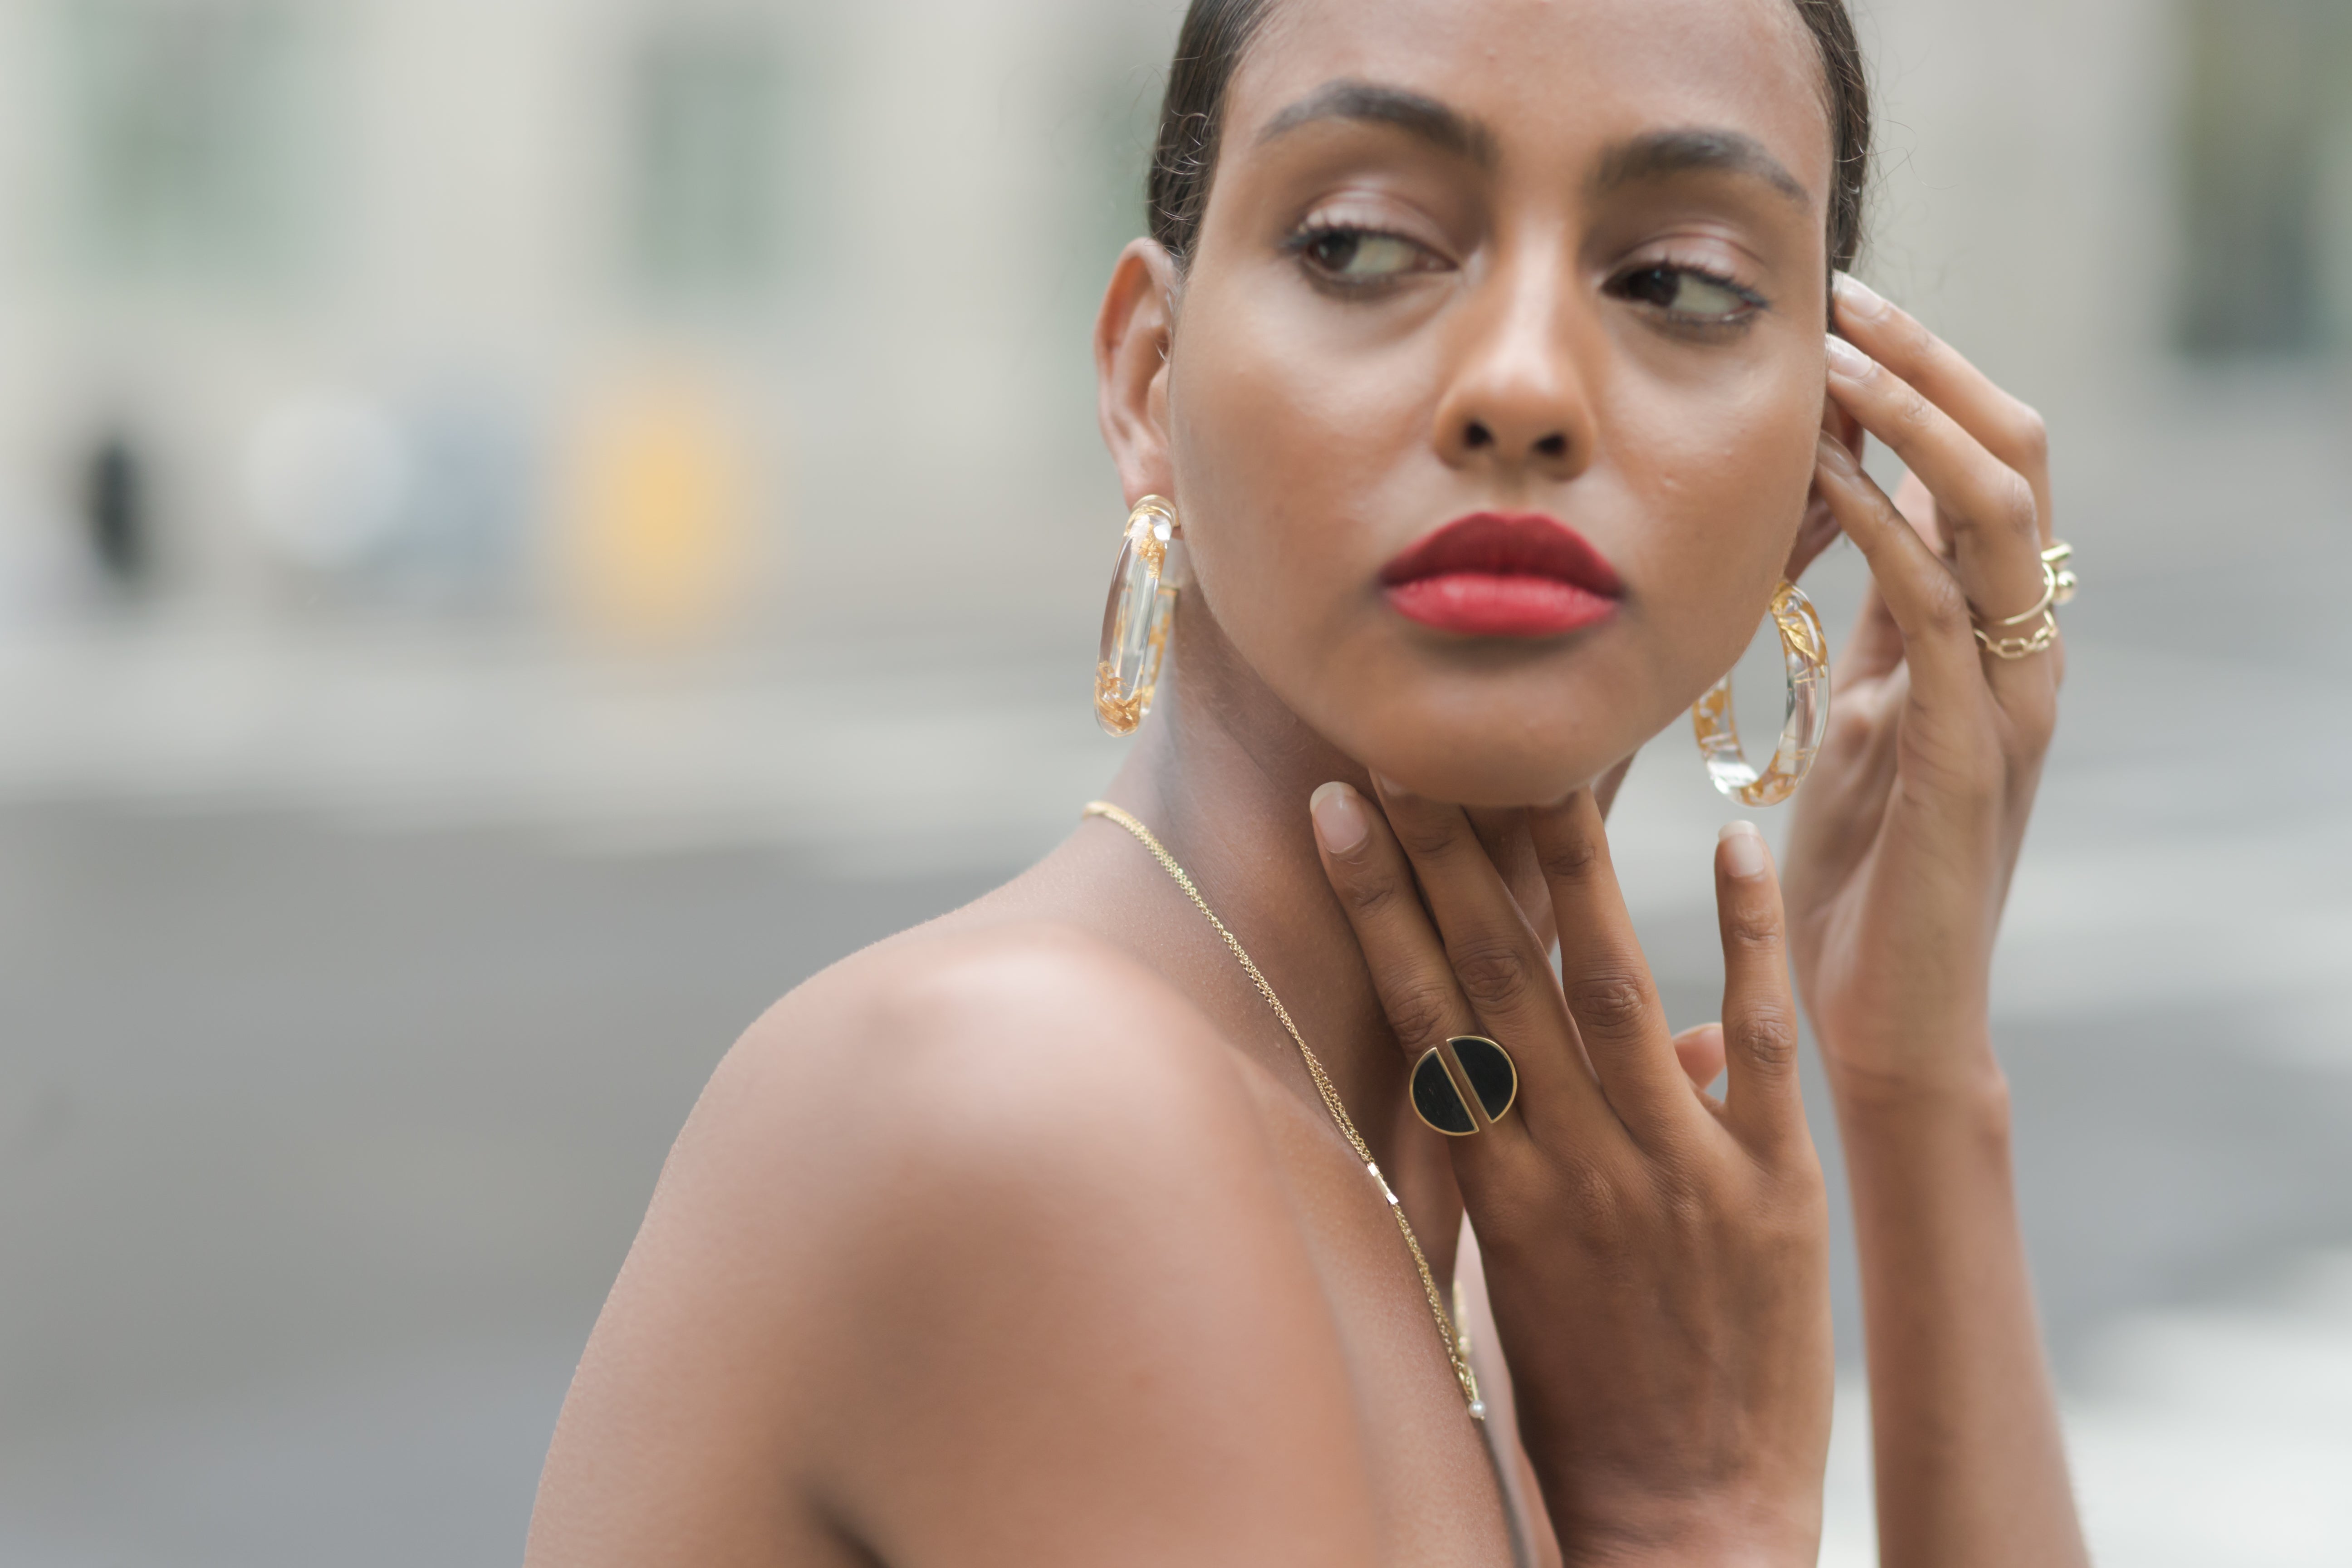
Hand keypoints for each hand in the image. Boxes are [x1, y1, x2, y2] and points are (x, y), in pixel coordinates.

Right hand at [1310, 780, 1831, 1565]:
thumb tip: (1603, 1046)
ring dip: (1571, 870)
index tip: (1341, 809)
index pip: (1428, 1012)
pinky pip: (1762, 1043)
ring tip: (1543, 767)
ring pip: (1610, 988)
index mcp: (1499, 1187)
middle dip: (1448, 856)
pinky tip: (1732, 845)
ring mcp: (1677, 1170)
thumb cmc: (1590, 1406)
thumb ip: (1539, 1159)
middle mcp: (1573, 1164)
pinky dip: (1748, 941)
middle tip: (1409, 744)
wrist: (1687, 1526)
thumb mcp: (1529, 1280)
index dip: (1381, 905)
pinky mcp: (1775, 1190)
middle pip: (1498, 979)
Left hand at [1791, 276, 2060, 1096]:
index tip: (1833, 311)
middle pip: (2007, 458)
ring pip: (1991, 514)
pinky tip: (1820, 479)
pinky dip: (1885, 531)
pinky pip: (1939, 612)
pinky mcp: (1968, 753)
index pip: (1980, 468)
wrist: (1888, 1017)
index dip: (1920, 380)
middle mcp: (2015, 650)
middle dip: (1928, 365)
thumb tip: (1841, 530)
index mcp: (1983, 638)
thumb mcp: (1860, 721)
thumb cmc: (1862, 877)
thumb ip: (1872, 630)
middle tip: (1839, 294)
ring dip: (1909, 422)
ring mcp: (2004, 698)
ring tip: (1831, 356)